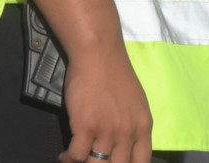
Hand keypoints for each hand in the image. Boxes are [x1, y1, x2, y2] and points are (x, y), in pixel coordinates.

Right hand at [58, 42, 152, 162]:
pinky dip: (68, 158)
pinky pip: (76, 156)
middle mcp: (128, 132)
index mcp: (143, 127)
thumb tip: (125, 147)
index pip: (142, 162)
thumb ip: (132, 127)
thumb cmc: (116, 76)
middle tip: (92, 160)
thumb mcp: (136, 104)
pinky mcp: (86, 127)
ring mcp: (107, 131)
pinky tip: (64, 154)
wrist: (99, 56)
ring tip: (75, 159)